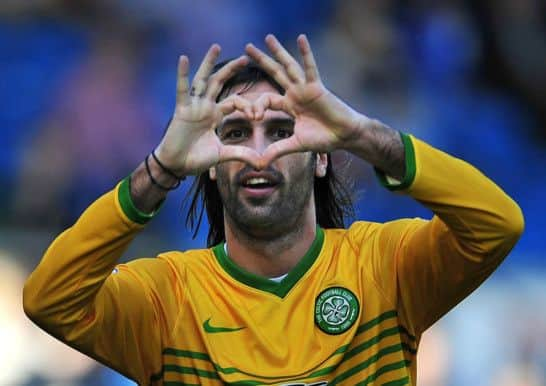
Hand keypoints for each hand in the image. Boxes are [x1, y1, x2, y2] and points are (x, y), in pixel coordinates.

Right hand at [155, 45, 261, 174]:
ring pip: (202, 80)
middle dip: (231, 70)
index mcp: (216, 115)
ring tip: (216, 47)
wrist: (177, 166)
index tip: (256, 117)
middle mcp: (205, 107)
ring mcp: (193, 106)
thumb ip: (242, 154)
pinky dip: (182, 74)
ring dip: (209, 63)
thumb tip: (263, 162)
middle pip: (219, 82)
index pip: (235, 102)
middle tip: (245, 57)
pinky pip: (182, 89)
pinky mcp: (181, 109)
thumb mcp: (223, 155)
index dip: (247, 106)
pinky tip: (184, 58)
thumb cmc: (196, 159)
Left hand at [245, 34, 366, 164]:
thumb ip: (277, 151)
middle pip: (274, 73)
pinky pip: (310, 68)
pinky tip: (301, 38)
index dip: (256, 106)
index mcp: (289, 106)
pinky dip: (306, 53)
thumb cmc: (323, 138)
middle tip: (246, 47)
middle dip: (261, 61)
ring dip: (278, 52)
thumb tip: (258, 164)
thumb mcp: (295, 144)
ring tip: (267, 37)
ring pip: (289, 66)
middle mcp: (295, 93)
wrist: (344, 136)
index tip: (254, 118)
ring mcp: (306, 88)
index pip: (266, 99)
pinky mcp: (317, 87)